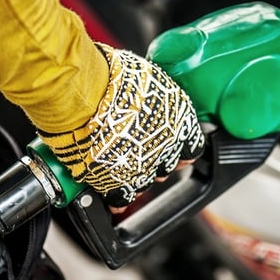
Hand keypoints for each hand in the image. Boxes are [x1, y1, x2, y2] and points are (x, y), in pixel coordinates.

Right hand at [39, 43, 204, 206]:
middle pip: (168, 164)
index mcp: (181, 122)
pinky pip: (120, 199)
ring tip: (120, 160)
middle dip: (156, 158)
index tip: (175, 146)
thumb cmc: (113, 78)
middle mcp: (167, 148)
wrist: (85, 95)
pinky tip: (112, 197)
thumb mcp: (149, 78)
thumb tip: (148, 96)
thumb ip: (155, 97)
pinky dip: (116, 200)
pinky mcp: (117, 183)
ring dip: (135, 174)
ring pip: (145, 182)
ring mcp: (143, 168)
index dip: (182, 147)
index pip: (193, 147)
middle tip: (141, 148)